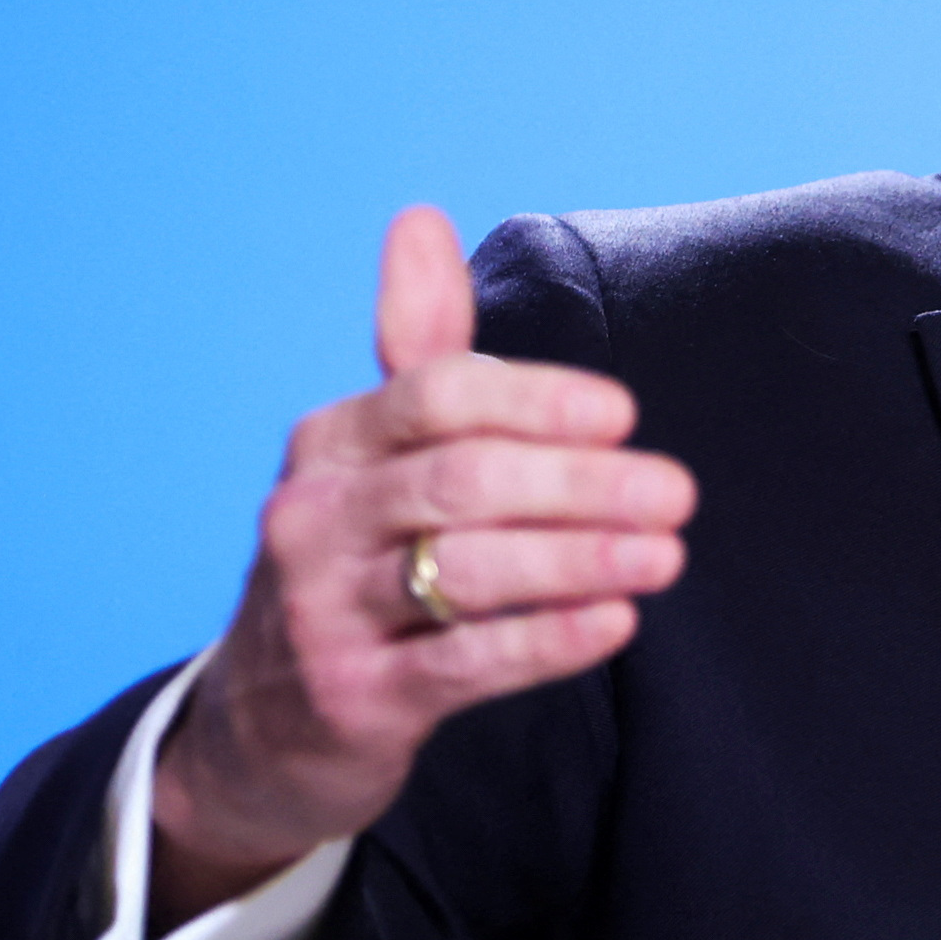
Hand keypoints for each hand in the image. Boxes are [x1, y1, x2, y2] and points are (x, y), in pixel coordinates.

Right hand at [147, 206, 694, 931]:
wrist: (263, 723)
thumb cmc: (354, 559)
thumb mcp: (370, 452)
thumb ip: (417, 345)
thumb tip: (420, 215)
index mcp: (330, 442)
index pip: (438, 393)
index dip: (536, 399)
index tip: (625, 413)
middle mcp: (312, 517)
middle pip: (463, 481)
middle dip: (581, 483)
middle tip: (677, 491)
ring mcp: (322, 612)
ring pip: (466, 571)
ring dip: (580, 559)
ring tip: (666, 555)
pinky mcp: (350, 698)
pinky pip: (463, 664)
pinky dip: (548, 640)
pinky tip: (617, 622)